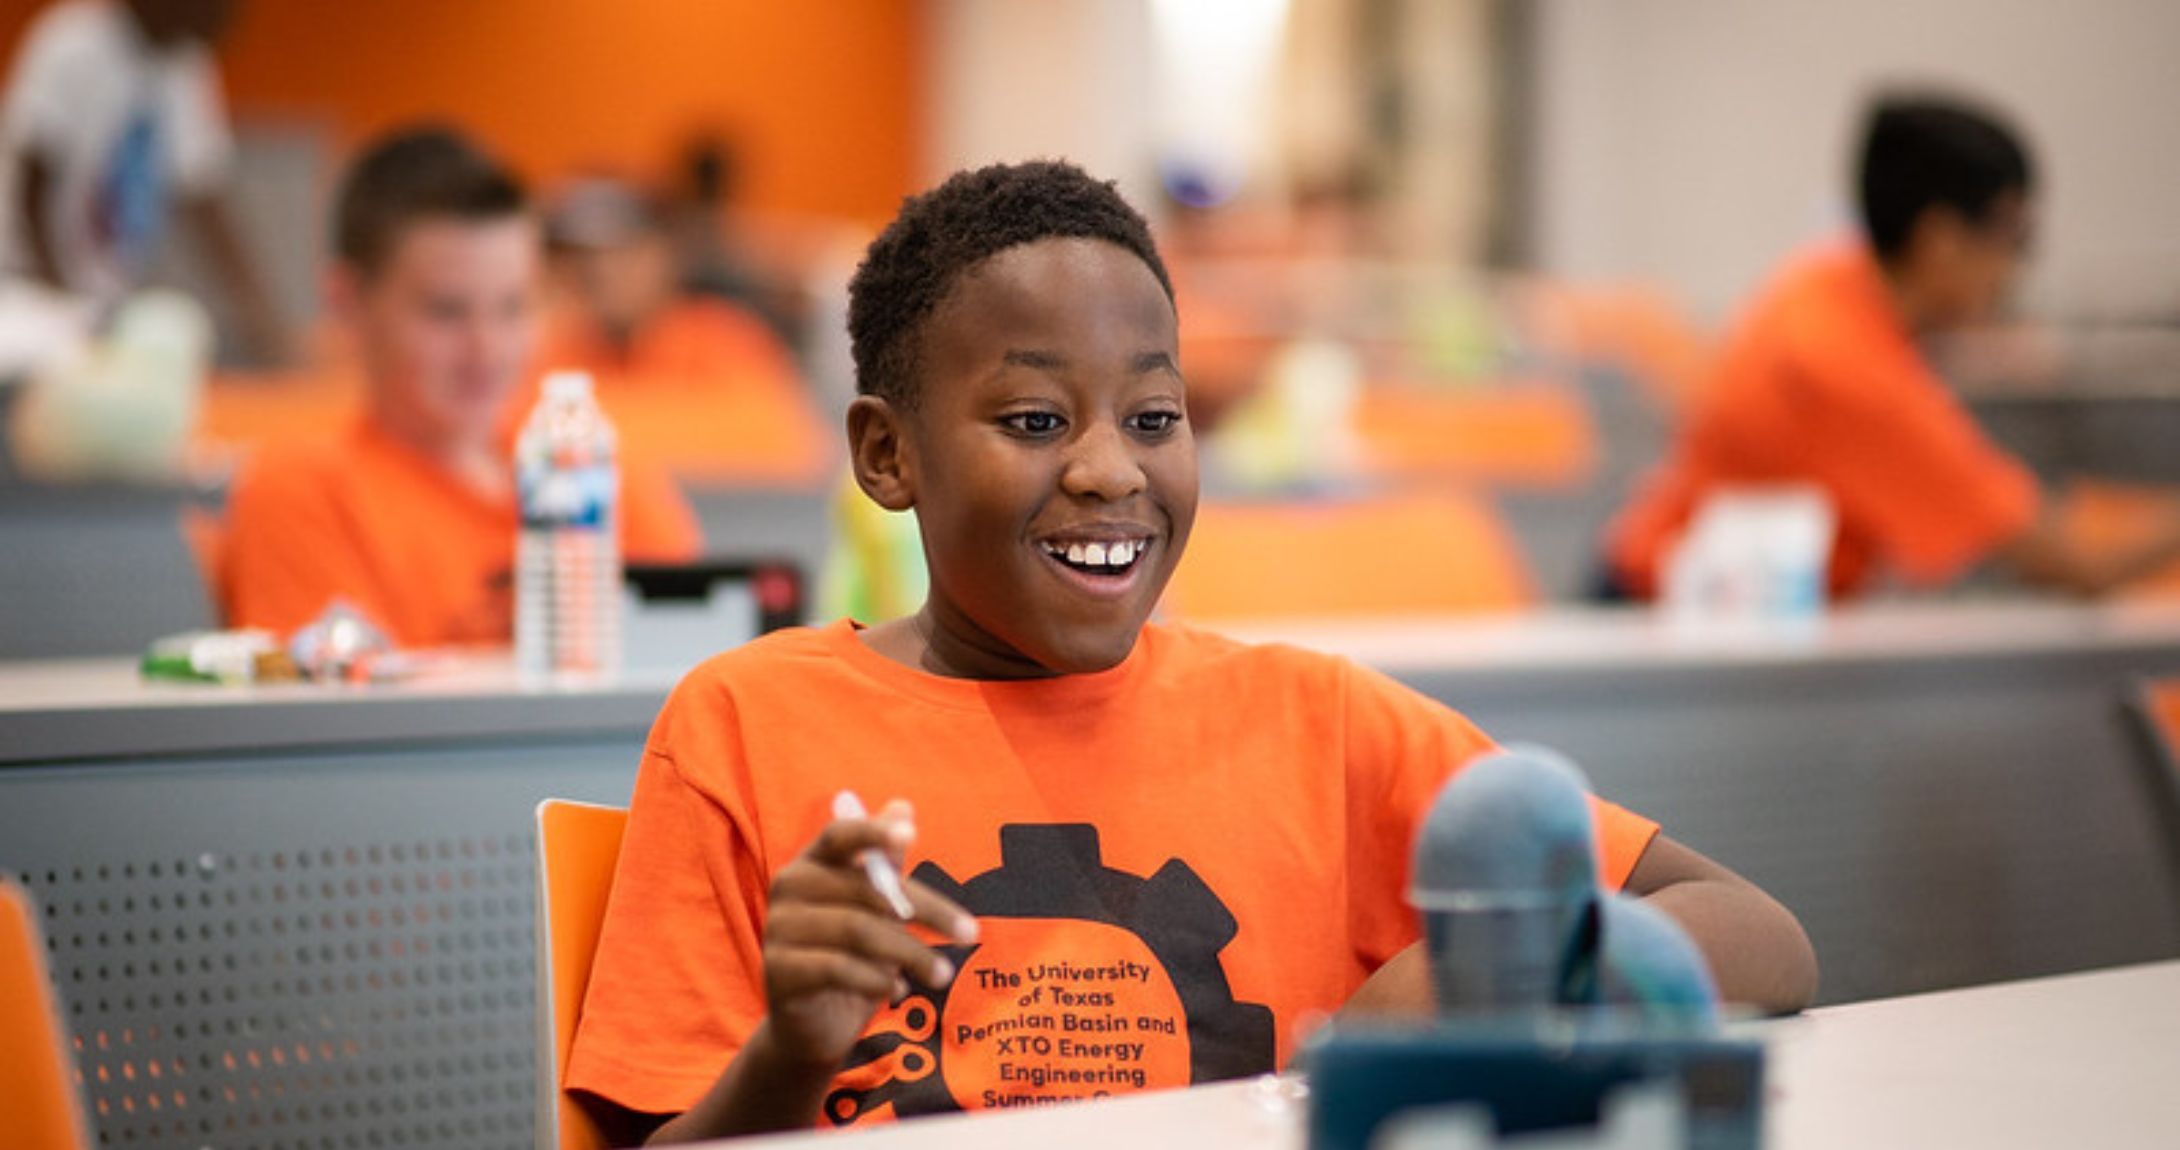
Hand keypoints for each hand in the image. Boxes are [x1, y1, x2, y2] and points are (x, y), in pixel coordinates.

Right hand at [760, 801, 977, 1068]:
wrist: (812, 1025)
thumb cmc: (850, 957)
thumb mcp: (874, 910)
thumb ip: (886, 863)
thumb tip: (903, 804)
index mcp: (812, 863)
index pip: (839, 835)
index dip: (873, 832)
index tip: (912, 834)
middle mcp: (788, 888)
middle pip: (866, 890)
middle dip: (926, 910)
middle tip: (970, 933)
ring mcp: (778, 929)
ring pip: (858, 932)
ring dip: (911, 953)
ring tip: (943, 972)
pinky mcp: (777, 971)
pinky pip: (838, 968)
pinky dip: (877, 979)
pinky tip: (898, 989)